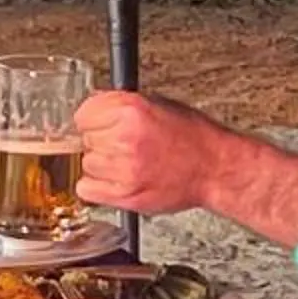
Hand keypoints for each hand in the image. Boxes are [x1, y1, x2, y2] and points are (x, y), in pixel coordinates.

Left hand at [73, 90, 232, 216]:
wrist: (214, 168)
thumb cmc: (193, 137)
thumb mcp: (158, 104)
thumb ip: (121, 104)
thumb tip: (93, 105)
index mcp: (132, 110)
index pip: (83, 114)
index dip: (93, 119)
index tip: (101, 123)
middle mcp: (126, 138)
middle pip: (85, 139)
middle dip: (100, 141)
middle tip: (123, 145)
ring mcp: (124, 168)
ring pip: (87, 164)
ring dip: (101, 164)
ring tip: (127, 162)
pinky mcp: (125, 194)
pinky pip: (87, 188)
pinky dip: (97, 186)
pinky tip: (117, 179)